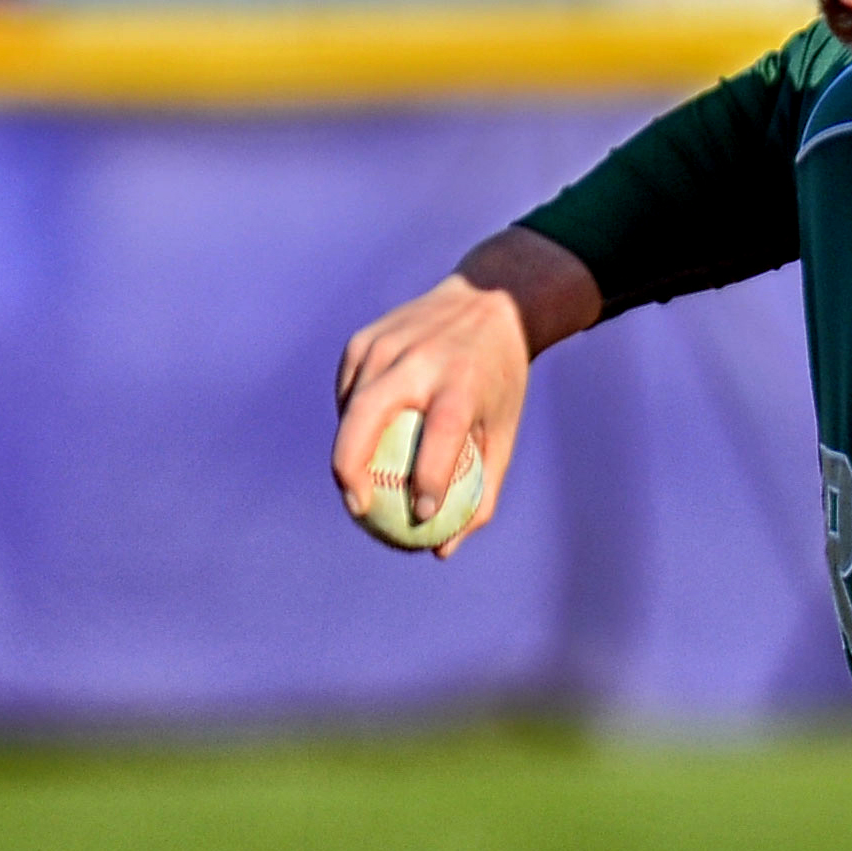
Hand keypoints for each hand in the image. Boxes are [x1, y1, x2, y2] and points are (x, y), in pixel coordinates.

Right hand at [329, 231, 599, 558]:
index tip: (422, 515)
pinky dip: (349, 422)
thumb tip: (440, 550)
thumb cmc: (498, 382)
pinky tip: (359, 447)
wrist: (487, 300)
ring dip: (348, 451)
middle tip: (358, 508)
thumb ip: (479, 494)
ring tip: (356, 488)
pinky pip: (348, 392)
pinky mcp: (364, 339)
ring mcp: (385, 345)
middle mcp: (417, 360)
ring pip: (349, 409)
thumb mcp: (503, 433)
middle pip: (366, 417)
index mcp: (459, 383)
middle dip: (351, 469)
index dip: (428, 480)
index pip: (438, 438)